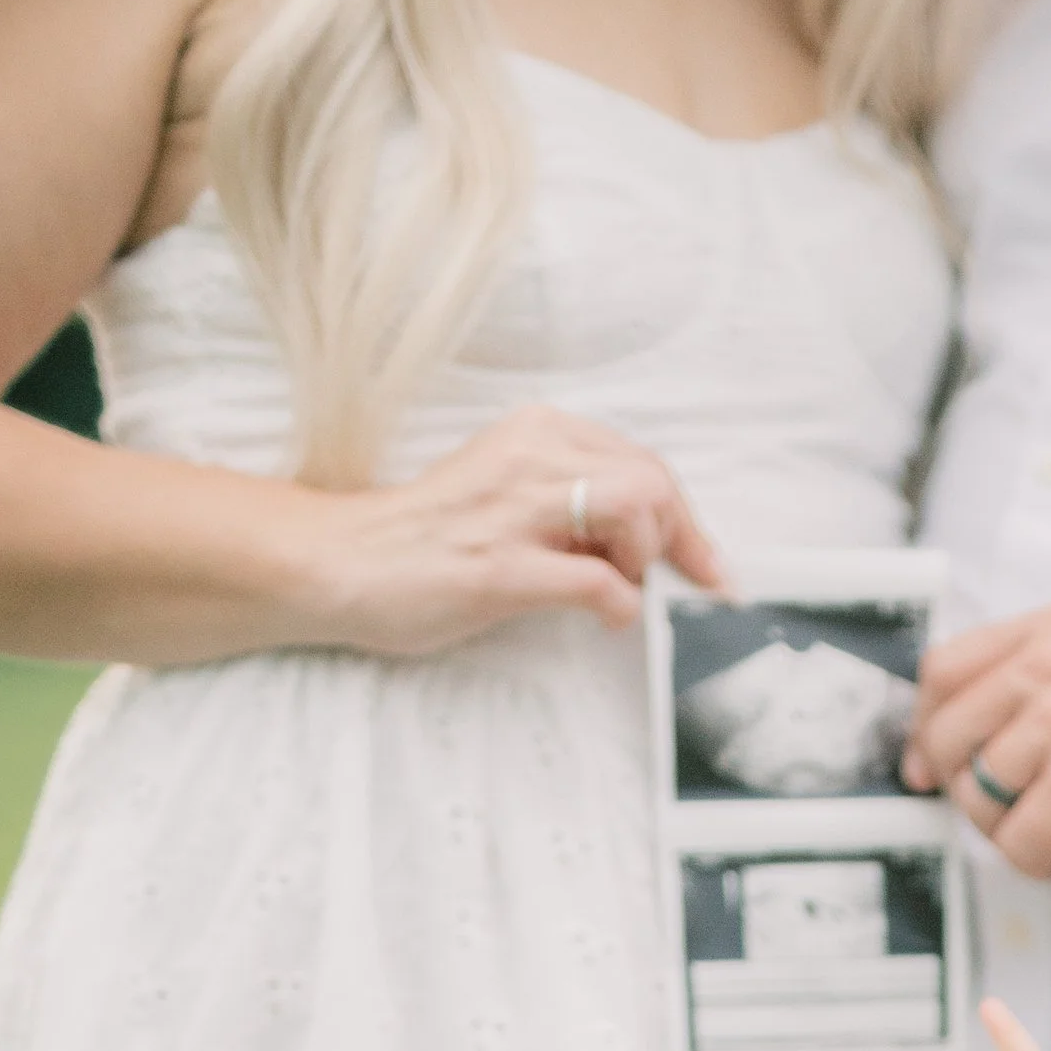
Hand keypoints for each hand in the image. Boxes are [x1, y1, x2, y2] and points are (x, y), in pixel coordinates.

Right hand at [301, 405, 725, 657]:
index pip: (641, 461)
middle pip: (651, 481)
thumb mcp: (508, 490)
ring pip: (632, 513)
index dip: (686, 518)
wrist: (344, 562)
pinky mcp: (500, 567)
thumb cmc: (429, 537)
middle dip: (680, 539)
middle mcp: (527, 457)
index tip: (706, 564)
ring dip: (643, 562)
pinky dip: (619, 605)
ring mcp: (513, 511)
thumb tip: (643, 537)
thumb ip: (569, 498)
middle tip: (674, 583)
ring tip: (615, 587)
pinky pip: (596, 580)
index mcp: (535, 433)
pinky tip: (604, 617)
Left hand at [908, 607, 1050, 885]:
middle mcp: (1050, 673)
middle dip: (970, 786)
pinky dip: (1046, 859)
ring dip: (1014, 827)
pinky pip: (1016, 845)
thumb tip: (927, 752)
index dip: (927, 726)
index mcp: (1049, 636)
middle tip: (1021, 801)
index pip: (941, 672)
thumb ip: (1016, 690)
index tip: (934, 762)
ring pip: (976, 798)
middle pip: (947, 738)